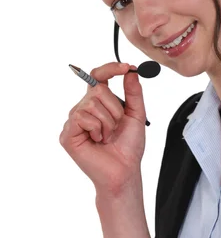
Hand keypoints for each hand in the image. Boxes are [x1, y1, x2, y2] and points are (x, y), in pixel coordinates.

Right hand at [60, 62, 146, 193]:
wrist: (124, 170)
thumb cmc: (129, 147)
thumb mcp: (136, 115)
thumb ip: (134, 93)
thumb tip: (131, 72)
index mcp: (99, 103)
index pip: (98, 77)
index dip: (110, 69)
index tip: (126, 67)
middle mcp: (84, 109)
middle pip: (97, 89)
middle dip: (114, 108)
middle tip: (117, 126)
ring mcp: (74, 121)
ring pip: (91, 104)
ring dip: (107, 122)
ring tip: (108, 136)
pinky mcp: (68, 134)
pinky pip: (82, 118)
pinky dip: (97, 129)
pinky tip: (98, 141)